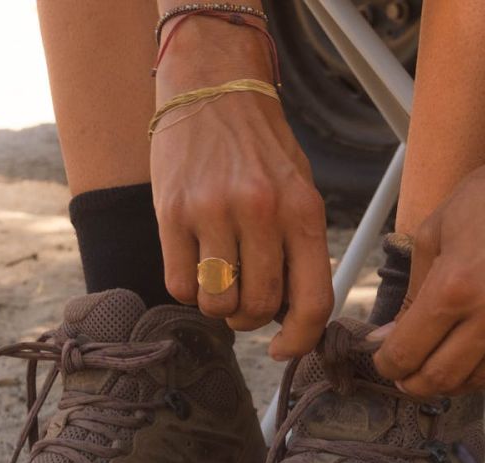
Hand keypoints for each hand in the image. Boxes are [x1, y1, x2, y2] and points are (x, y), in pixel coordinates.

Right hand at [150, 20, 332, 358]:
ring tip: (220, 275)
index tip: (284, 350)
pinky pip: (179, 286)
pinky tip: (194, 262)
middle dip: (252, 318)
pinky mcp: (171, 212)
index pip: (313, 301)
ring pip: (217, 303)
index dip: (300, 340)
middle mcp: (261, 212)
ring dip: (218, 304)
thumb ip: (299, 249)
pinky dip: (187, 288)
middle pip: (260, 307)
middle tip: (245, 300)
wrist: (212, 89)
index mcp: (303, 210)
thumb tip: (289, 316)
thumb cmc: (260, 148)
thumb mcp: (299, 189)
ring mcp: (213, 212)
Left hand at [371, 157, 484, 396]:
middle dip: (414, 383)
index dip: (388, 364)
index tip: (384, 361)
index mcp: (455, 286)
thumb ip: (411, 294)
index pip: (409, 351)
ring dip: (452, 381)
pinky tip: (473, 342)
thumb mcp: (434, 234)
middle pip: (442, 378)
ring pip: (480, 379)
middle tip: (404, 376)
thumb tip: (389, 337)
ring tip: (435, 367)